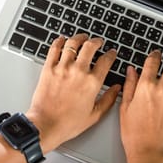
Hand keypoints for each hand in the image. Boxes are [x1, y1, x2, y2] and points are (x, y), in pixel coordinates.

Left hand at [26, 34, 121, 152]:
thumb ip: (108, 99)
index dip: (111, 54)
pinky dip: (59, 41)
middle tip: (98, 42)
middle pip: (90, 47)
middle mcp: (78, 72)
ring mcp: (62, 68)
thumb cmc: (68, 123)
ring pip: (72, 44)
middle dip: (97, 42)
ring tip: (82, 37)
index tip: (111, 53)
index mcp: (92, 83)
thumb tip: (117, 89)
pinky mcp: (48, 68)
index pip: (106, 61)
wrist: (46, 125)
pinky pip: (54, 49)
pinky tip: (62, 39)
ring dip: (79, 38)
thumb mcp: (94, 115)